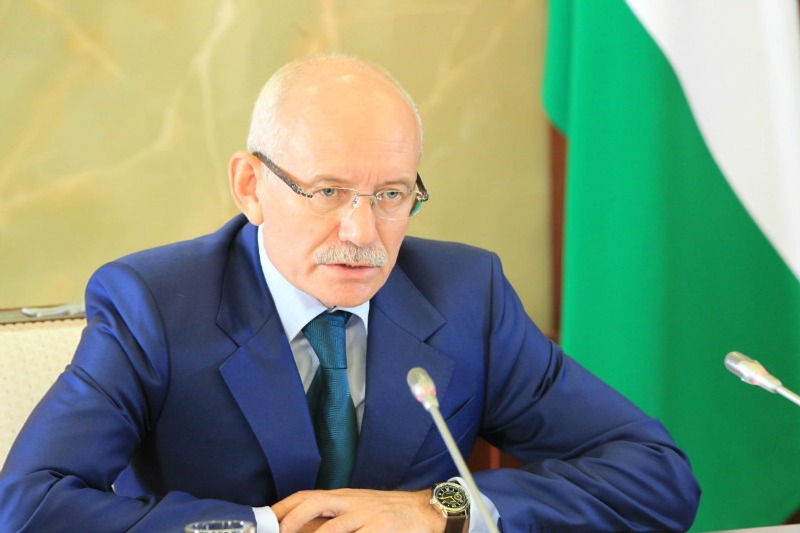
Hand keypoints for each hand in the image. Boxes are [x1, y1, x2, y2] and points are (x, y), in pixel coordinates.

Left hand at [273, 488, 445, 532]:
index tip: (266, 522)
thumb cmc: (387, 513)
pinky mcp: (380, 529)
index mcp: (343, 498)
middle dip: (292, 519)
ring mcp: (365, 515)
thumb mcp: (357, 509)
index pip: (306, 496)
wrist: (424, 510)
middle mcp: (351, 502)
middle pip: (314, 502)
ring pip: (332, 529)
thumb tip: (299, 528)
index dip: (283, 508)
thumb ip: (332, 518)